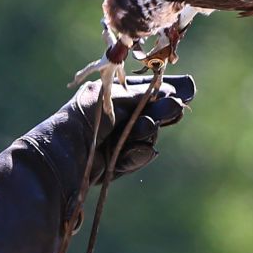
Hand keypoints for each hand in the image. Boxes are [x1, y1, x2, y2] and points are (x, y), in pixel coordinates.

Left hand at [78, 73, 193, 179]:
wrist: (67, 151)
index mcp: (110, 95)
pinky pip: (138, 155)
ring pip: (148, 136)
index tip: (186, 91)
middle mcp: (115, 116)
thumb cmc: (88, 117)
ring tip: (142, 129)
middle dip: (162, 112)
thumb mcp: (115, 97)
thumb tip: (172, 92)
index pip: (144, 91)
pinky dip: (137, 153)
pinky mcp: (117, 161)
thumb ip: (143, 95)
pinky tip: (134, 151)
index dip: (164, 91)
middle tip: (176, 110)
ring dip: (146, 132)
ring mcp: (116, 139)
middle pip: (151, 114)